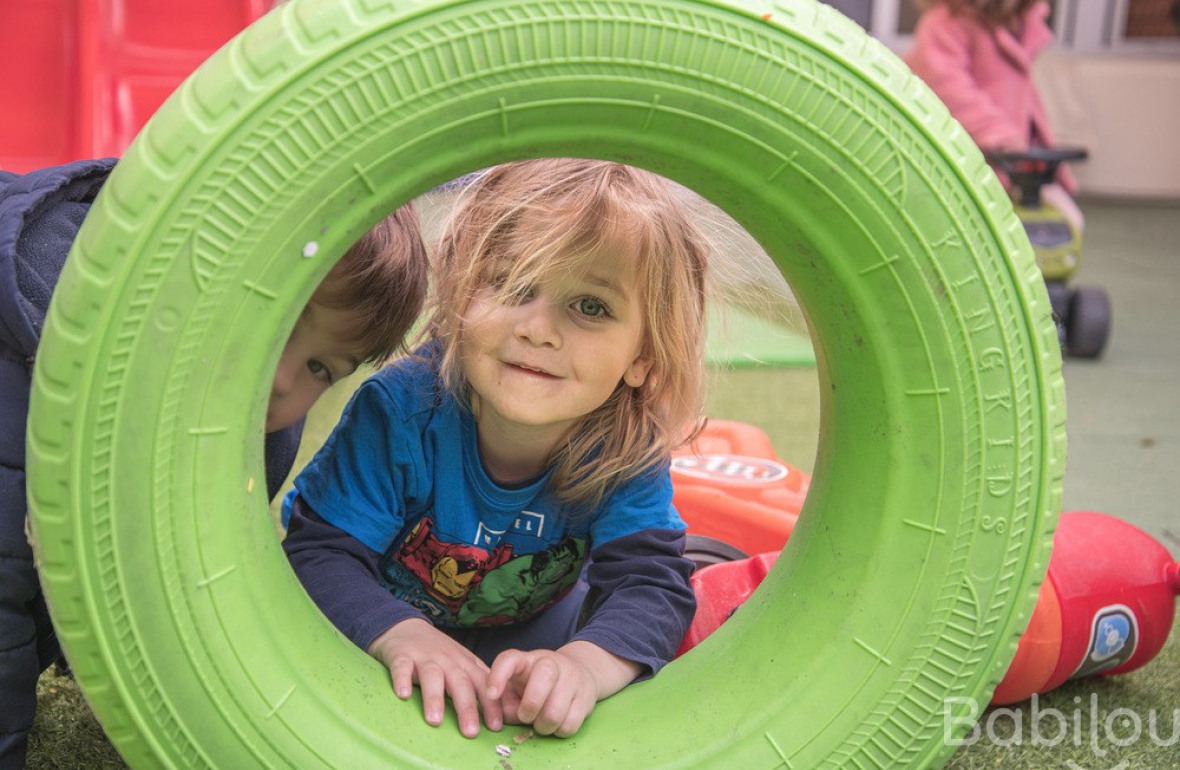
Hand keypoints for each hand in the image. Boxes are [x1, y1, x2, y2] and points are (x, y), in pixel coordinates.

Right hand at [367, 619, 502, 737]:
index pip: (482, 685)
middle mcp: (447, 660)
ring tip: (435, 721)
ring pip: (432, 676)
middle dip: (467, 708)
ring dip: (435, 698)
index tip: (496, 727)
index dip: (491, 705)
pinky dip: (402, 679)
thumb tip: (497, 715)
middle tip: (470, 732)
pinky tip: (403, 694)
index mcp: (465, 664)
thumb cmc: (439, 654)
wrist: (406, 628)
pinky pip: (402, 667)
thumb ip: (477, 684)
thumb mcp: (462, 664)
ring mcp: (424, 657)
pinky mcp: (401, 655)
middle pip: (460, 683)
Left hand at [485, 642, 640, 737]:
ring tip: (541, 723)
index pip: (510, 659)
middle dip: (530, 706)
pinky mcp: (586, 698)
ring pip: (555, 712)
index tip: (491, 695)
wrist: (580, 673)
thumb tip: (505, 718)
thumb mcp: (516, 688)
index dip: (498, 676)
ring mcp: (572, 678)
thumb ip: (506, 703)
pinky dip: (559, 731)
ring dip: (543, 726)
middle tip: (526, 717)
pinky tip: (557, 723)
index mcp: (527, 660)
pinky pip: (569, 725)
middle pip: (544, 677)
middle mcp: (551, 663)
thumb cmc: (537, 684)